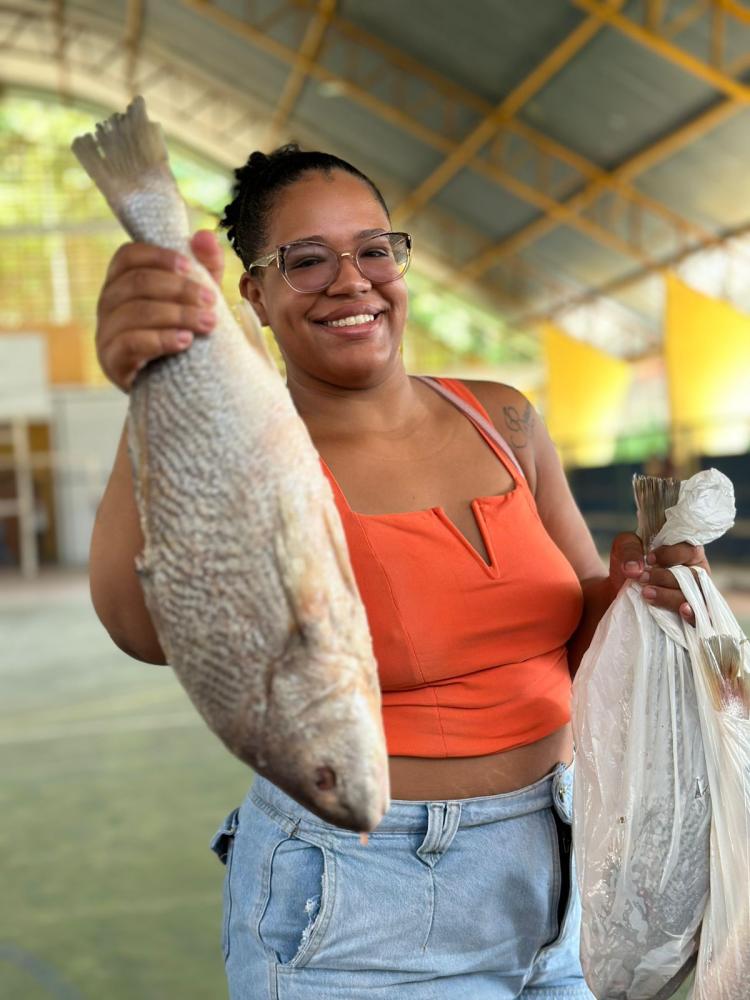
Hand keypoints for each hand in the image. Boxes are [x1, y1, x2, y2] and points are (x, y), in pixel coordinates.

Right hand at [95, 229, 224, 390]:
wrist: (175, 385)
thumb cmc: (183, 331)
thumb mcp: (197, 298)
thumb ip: (204, 267)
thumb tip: (207, 235)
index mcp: (122, 280)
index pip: (128, 256)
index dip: (158, 257)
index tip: (191, 267)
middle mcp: (107, 302)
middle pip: (136, 283)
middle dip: (179, 290)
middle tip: (211, 301)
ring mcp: (105, 332)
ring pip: (135, 313)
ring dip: (177, 315)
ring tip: (209, 324)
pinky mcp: (111, 361)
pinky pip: (130, 344)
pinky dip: (161, 340)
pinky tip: (186, 341)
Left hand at [609, 531, 709, 623]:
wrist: (621, 589)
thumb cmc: (632, 562)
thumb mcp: (626, 547)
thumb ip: (629, 551)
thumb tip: (633, 569)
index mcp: (687, 552)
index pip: (690, 551)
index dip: (671, 555)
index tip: (649, 560)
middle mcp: (697, 573)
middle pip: (694, 576)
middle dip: (666, 578)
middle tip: (642, 579)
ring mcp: (696, 596)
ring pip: (695, 597)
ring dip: (670, 596)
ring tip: (647, 594)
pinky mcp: (689, 614)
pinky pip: (699, 618)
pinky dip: (693, 616)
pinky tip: (683, 612)